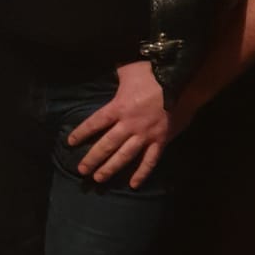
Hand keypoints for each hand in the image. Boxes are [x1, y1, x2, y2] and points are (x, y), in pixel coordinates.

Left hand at [66, 60, 189, 188]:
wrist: (184, 84)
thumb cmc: (154, 74)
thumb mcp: (129, 70)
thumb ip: (117, 74)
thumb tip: (110, 70)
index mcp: (119, 107)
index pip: (95, 123)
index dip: (81, 133)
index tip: (70, 143)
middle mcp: (129, 124)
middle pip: (107, 144)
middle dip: (93, 158)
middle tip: (82, 170)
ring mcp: (146, 135)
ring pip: (125, 156)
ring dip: (111, 168)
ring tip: (99, 179)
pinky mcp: (161, 141)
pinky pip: (150, 160)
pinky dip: (142, 173)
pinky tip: (133, 184)